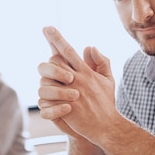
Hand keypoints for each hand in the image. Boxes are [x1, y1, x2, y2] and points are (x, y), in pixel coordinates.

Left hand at [37, 26, 116, 144]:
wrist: (107, 127)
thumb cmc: (107, 103)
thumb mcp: (108, 80)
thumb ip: (101, 61)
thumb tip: (89, 46)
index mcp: (86, 72)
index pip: (69, 51)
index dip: (57, 39)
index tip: (47, 27)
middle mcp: (77, 80)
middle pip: (53, 63)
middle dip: (48, 66)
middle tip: (51, 73)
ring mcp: (70, 94)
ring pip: (45, 82)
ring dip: (46, 85)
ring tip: (53, 92)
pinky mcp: (65, 108)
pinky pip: (45, 100)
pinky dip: (46, 101)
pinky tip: (53, 105)